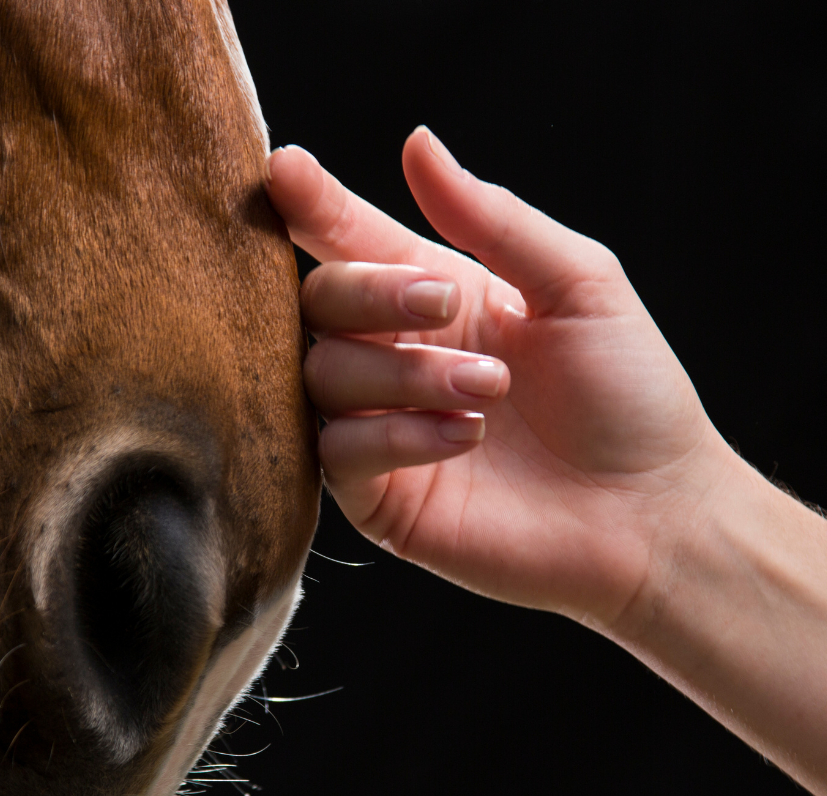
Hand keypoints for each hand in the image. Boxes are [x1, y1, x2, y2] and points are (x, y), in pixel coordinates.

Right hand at [265, 128, 735, 627]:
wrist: (648, 513)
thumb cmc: (626, 395)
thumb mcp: (579, 286)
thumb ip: (495, 221)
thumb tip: (417, 144)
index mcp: (437, 299)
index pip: (353, 243)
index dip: (315, 206)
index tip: (286, 170)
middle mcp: (398, 357)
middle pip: (318, 302)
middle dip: (370, 292)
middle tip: (445, 303)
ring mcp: (381, 429)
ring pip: (324, 375)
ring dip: (403, 371)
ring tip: (489, 389)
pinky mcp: (379, 498)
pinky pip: (339, 452)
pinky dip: (394, 434)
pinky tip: (464, 438)